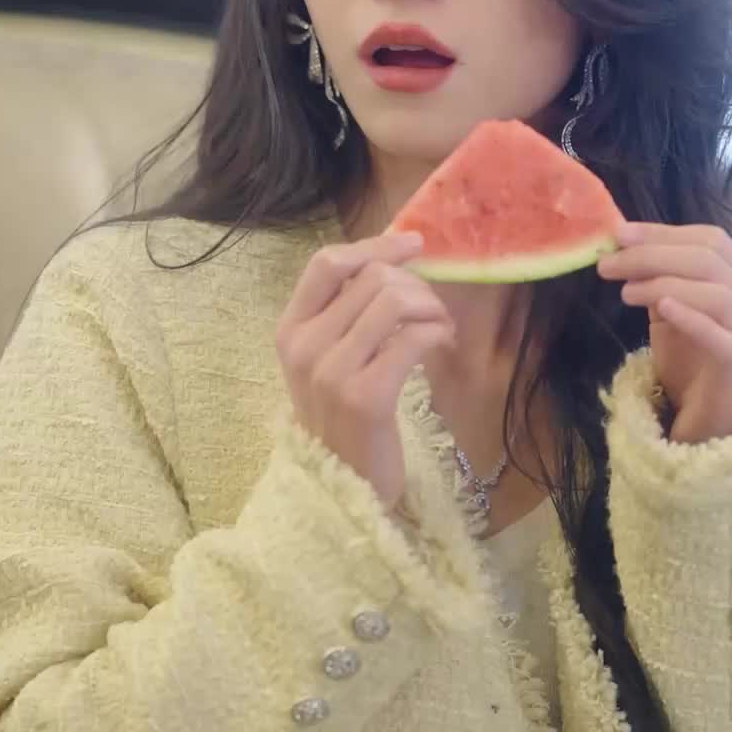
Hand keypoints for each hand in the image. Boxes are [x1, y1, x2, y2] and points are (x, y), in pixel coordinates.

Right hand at [276, 231, 454, 511]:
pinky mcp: (366, 397)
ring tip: (439, 328)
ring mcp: (332, 372)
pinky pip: (412, 337)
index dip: (375, 245)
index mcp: (289, 330)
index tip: (414, 244)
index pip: (327, 263)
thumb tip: (392, 258)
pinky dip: (436, 332)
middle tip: (433, 310)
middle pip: (371, 277)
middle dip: (416, 284)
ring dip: (430, 307)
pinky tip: (442, 345)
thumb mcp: (327, 360)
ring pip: (393, 300)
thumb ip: (345, 313)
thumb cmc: (344, 418)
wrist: (343, 487)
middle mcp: (304, 346)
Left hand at [597, 220, 731, 442]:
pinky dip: (691, 316)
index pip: (710, 240)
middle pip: (710, 259)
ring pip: (717, 292)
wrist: (709, 424)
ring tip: (625, 292)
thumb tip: (622, 242)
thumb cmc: (692, 364)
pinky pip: (722, 336)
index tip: (618, 234)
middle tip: (609, 264)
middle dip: (653, 254)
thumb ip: (658, 278)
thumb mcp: (672, 312)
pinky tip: (661, 307)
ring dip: (664, 283)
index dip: (663, 232)